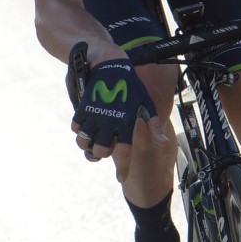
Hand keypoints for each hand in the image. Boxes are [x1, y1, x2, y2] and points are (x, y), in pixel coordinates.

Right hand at [70, 58, 162, 181]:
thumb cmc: (130, 84)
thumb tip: (164, 143)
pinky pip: (76, 127)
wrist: (108, 62)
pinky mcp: (82, 108)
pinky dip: (79, 130)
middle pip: (101, 151)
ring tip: (93, 138)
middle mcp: (109, 122)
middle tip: (105, 147)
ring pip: (85, 142)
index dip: (123, 168)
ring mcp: (93, 116)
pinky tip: (86, 125)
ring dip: (88, 144)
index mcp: (126, 123)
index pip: (126, 152)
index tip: (121, 179)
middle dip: (102, 153)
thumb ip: (153, 125)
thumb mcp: (145, 103)